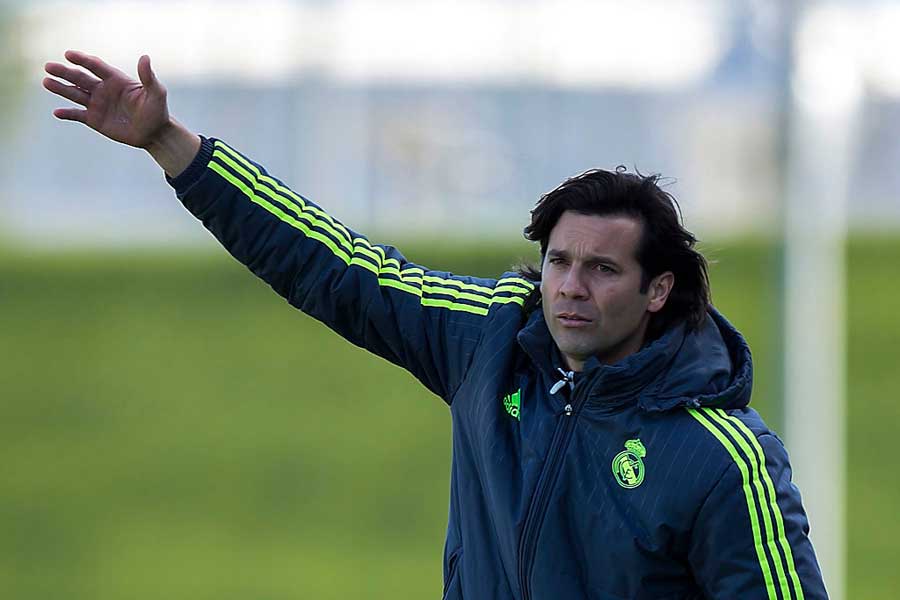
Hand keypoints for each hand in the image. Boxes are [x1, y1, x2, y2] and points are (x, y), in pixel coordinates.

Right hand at [43, 50, 169, 148]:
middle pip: (80, 78)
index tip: (68, 54)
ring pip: (75, 93)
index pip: (96, 66)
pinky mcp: (95, 119)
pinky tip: (57, 113)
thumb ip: (148, 77)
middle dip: (65, 72)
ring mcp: (97, 104)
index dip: (82, 60)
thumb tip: (145, 57)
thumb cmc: (157, 111)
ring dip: (60, 88)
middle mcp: (103, 89)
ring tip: (46, 82)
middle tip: (49, 66)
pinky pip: (77, 115)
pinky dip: (67, 114)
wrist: (154, 133)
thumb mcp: (156, 94)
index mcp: (116, 80)